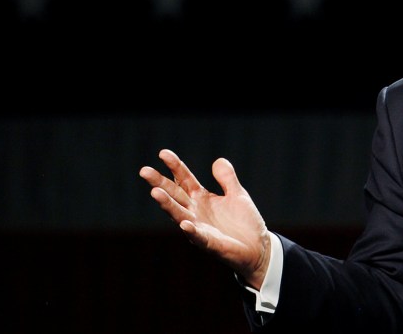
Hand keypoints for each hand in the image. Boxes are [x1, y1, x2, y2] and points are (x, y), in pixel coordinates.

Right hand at [139, 149, 270, 288]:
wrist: (258, 248)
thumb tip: (218, 160)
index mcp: (201, 197)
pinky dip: (191, 230)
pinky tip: (184, 224)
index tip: (163, 153)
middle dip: (159, 183)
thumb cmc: (244, 222)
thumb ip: (227, 178)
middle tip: (144, 171)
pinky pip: (198, 236)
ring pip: (179, 214)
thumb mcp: (237, 194)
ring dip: (167, 204)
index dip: (175, 166)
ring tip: (155, 192)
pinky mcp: (209, 243)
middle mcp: (195, 211)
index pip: (184, 178)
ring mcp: (200, 227)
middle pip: (175, 194)